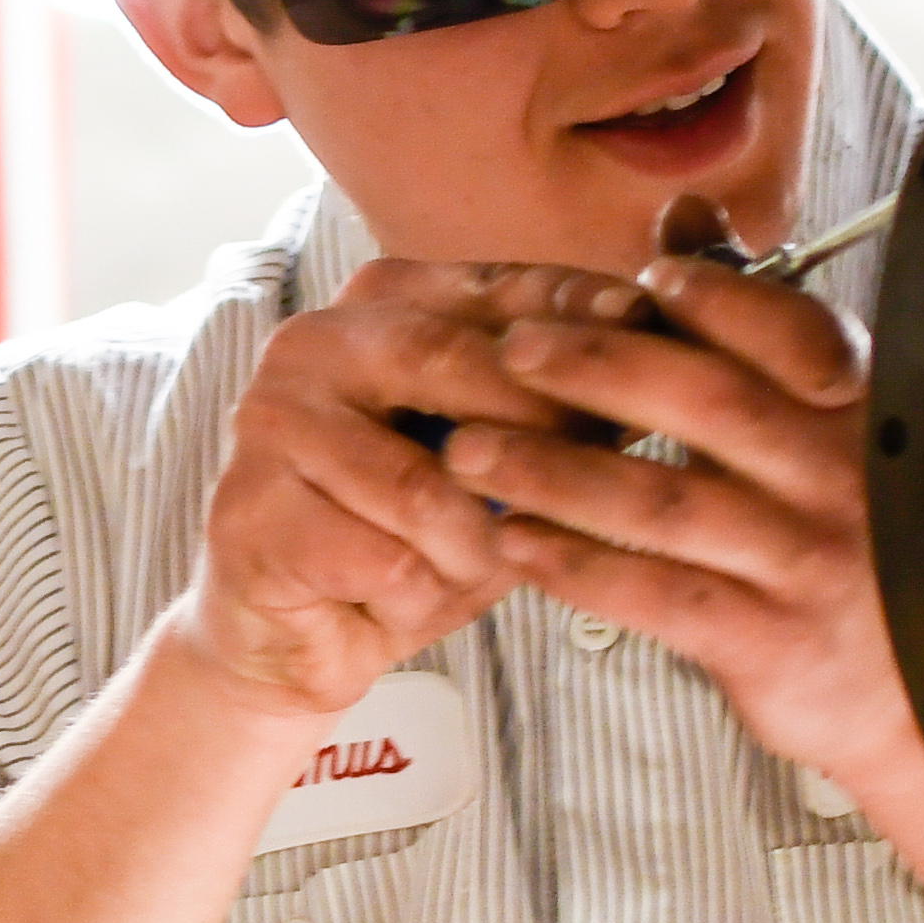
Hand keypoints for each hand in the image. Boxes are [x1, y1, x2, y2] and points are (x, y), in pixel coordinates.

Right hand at [175, 259, 650, 717]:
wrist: (292, 636)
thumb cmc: (409, 540)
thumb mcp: (501, 462)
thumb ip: (559, 404)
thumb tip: (673, 351)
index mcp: (378, 306)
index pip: (496, 285)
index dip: (579, 310)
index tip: (651, 332)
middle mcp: (313, 342)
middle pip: (451, 362)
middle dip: (539, 425)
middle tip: (600, 480)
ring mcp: (271, 422)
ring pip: (421, 482)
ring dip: (470, 543)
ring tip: (469, 568)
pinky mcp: (250, 509)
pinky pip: (381, 559)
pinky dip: (415, 596)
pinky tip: (396, 604)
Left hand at [436, 249, 923, 799]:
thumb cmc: (863, 537)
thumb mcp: (828, 423)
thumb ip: (750, 322)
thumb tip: (682, 214)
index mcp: (862, 411)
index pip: (791, 333)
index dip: (716, 299)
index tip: (643, 278)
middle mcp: (844, 478)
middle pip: (709, 403)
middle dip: (598, 369)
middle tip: (511, 351)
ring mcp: (808, 562)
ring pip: (665, 501)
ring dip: (556, 471)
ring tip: (472, 450)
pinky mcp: (772, 643)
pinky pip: (658, 594)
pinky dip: (577, 565)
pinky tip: (515, 541)